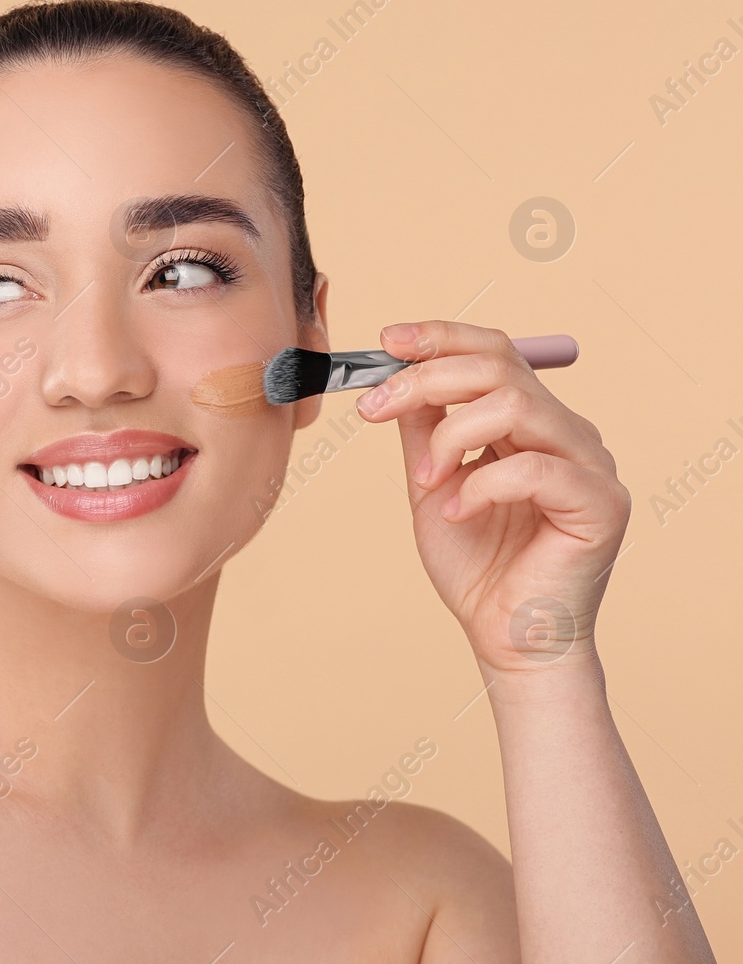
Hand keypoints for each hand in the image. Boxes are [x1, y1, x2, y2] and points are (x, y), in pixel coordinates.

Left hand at [354, 320, 631, 675]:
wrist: (506, 638)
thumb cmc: (476, 566)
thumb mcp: (431, 483)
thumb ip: (423, 430)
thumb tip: (396, 376)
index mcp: (532, 421)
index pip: (493, 351)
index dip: (439, 337)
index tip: (386, 341)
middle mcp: (566, 432)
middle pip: (498, 366)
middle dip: (426, 379)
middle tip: (375, 408)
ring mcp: (590, 465)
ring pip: (515, 404)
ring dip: (449, 437)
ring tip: (426, 482)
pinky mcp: (600, 504)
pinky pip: (533, 468)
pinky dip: (480, 486)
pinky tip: (458, 513)